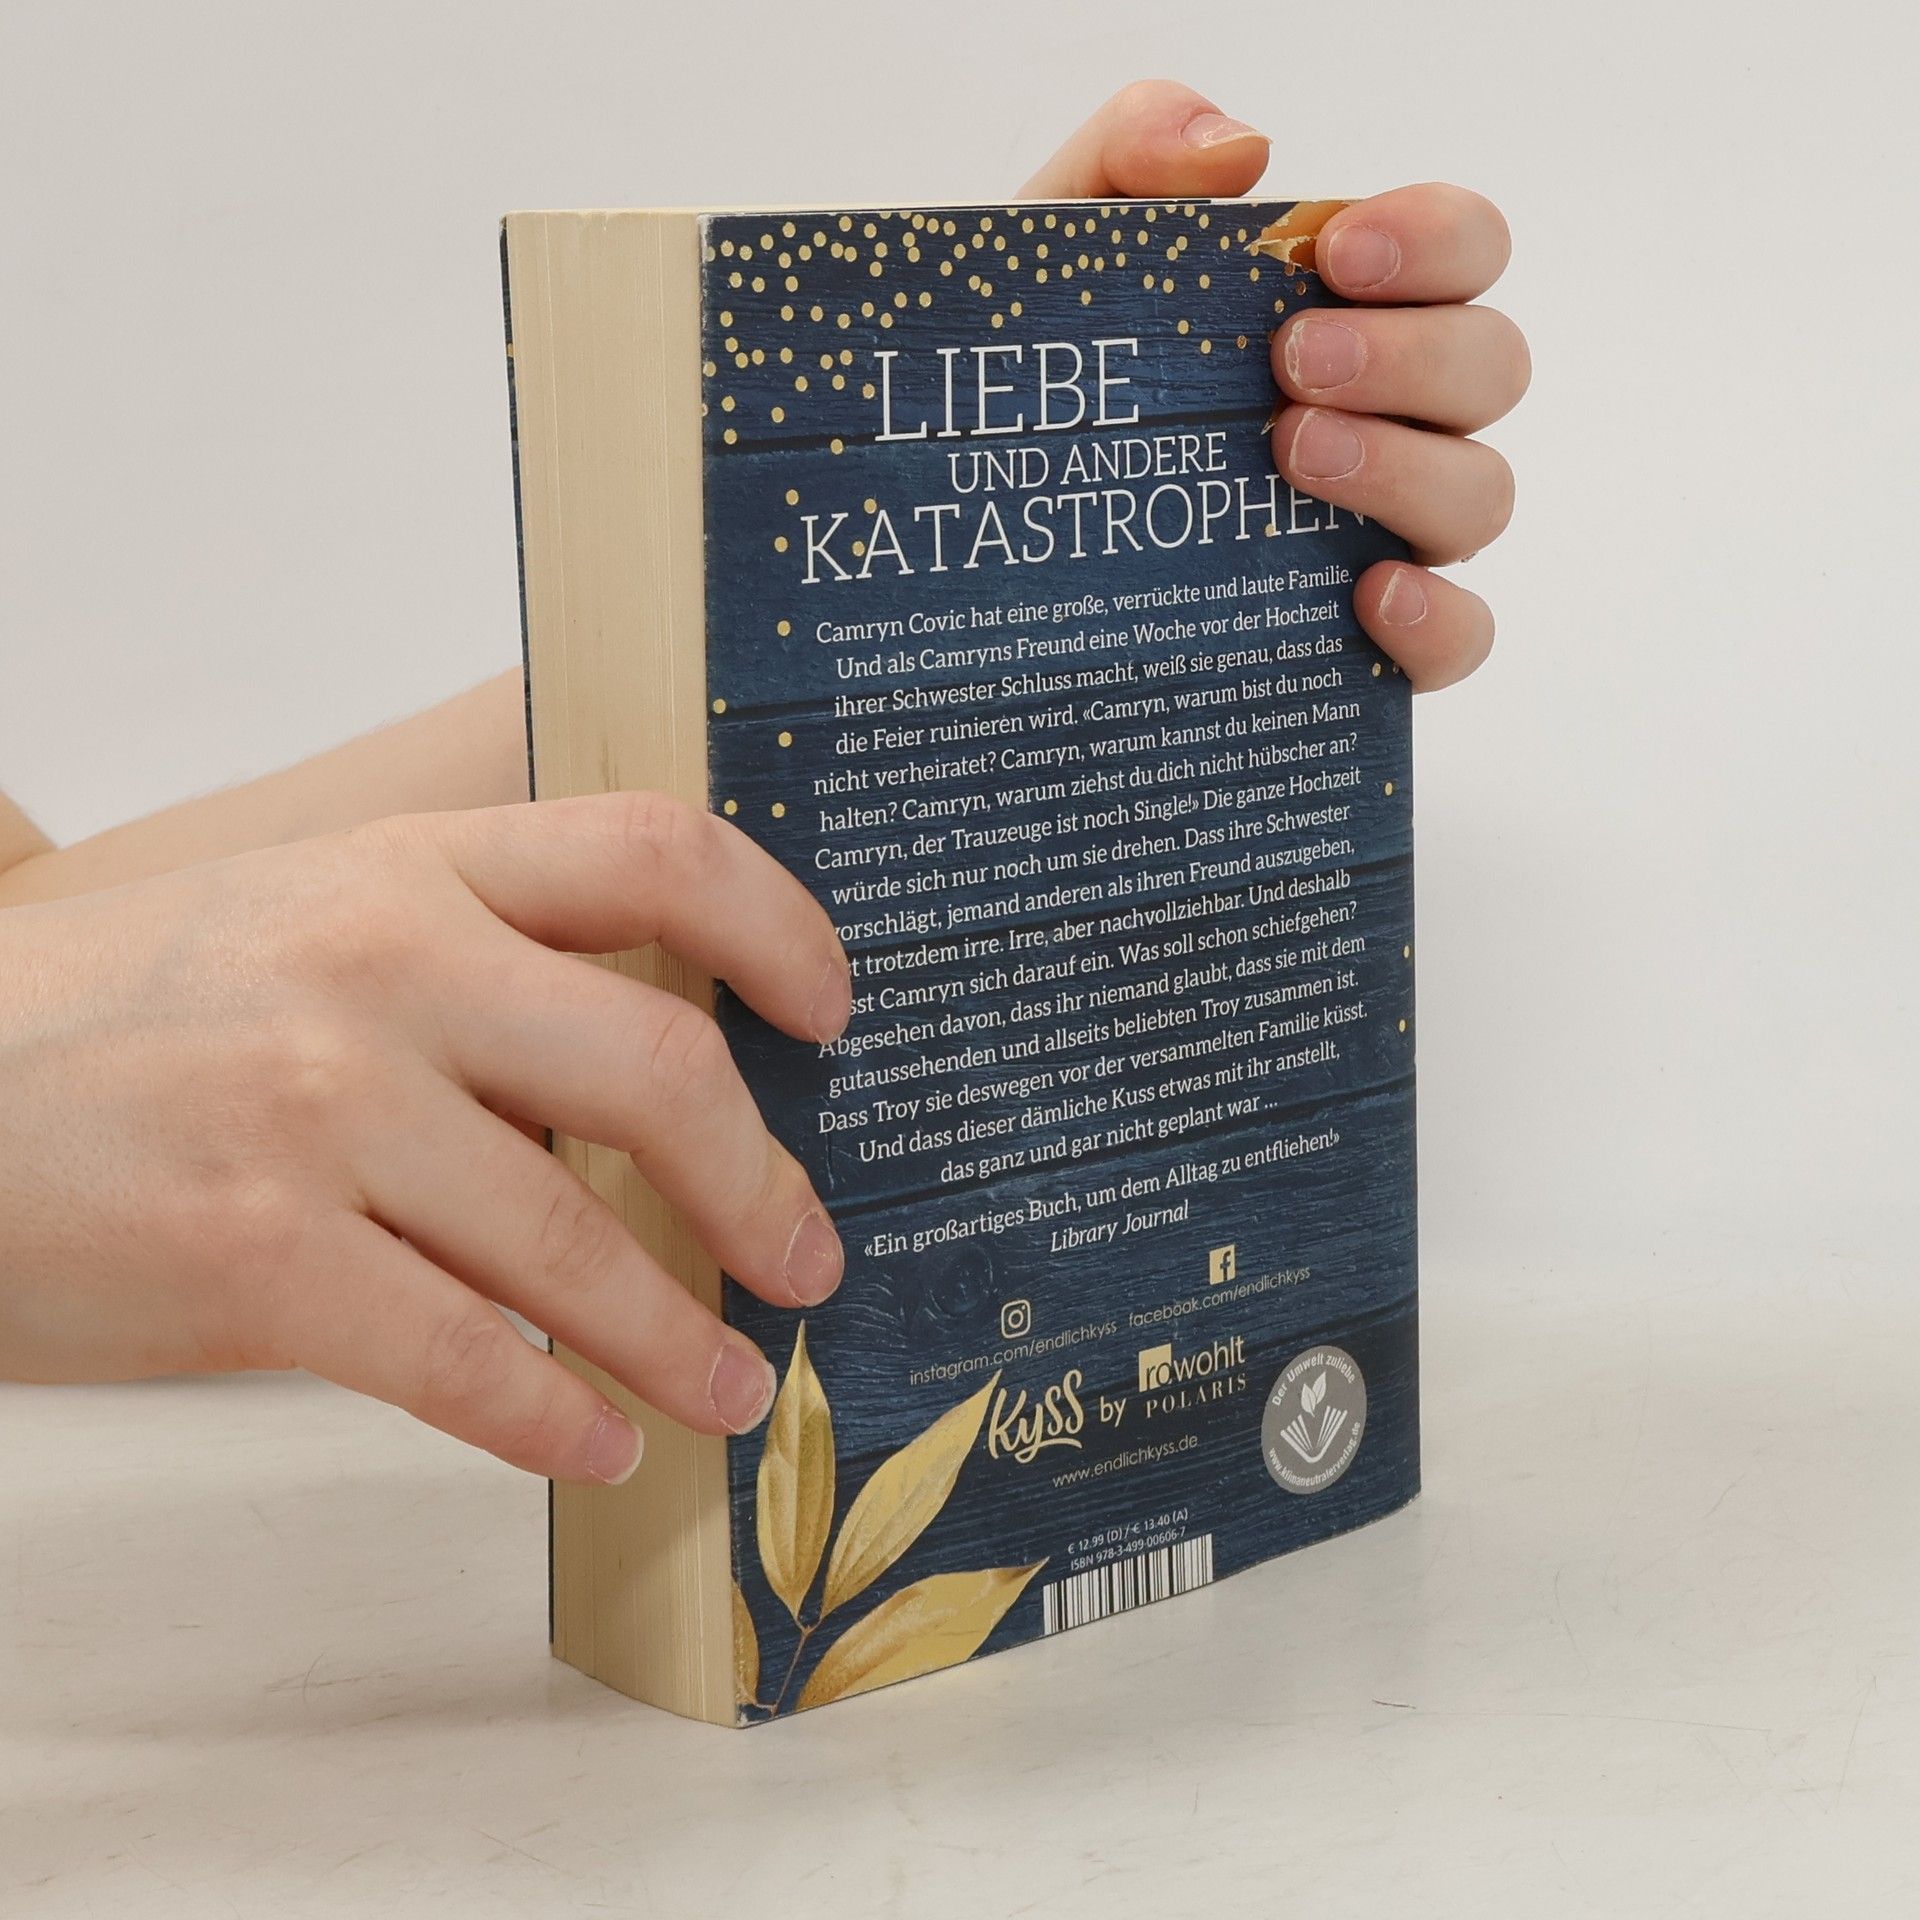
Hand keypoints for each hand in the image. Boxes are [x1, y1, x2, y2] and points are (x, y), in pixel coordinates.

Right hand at [0, 798, 851, 1481]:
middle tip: (807, 1256)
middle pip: (660, 1064)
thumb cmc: (131, 1016)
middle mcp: (380, 967)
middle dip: (760, 1184)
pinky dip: (556, 1422)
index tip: (831, 1014)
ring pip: (575, 1243)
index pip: (656, 849)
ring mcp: (317, 1111)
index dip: (781, 927)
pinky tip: (599, 1447)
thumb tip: (663, 1089)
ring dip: (680, 1336)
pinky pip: (466, 1361)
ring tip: (734, 1383)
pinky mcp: (251, 1258)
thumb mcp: (306, 922)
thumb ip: (478, 966)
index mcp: (410, 867)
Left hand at [1023, 81, 1527, 690]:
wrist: (972, 533)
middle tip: (1289, 364)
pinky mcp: (1361, 643)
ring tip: (1291, 456)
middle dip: (1408, 355)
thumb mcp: (1055, 251)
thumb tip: (1239, 148)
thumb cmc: (1042, 383)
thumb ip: (1132, 155)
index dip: (1435, 241)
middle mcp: (1390, 418)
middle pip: (1490, 369)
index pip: (1465, 253)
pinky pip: (1457, 640)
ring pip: (1480, 495)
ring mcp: (1384, 531)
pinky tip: (1368, 593)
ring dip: (1406, 469)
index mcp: (1350, 314)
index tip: (1337, 254)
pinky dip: (1437, 617)